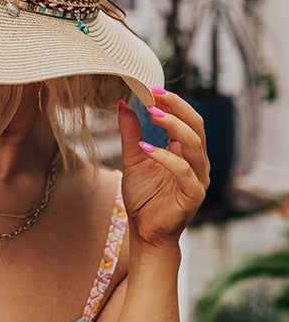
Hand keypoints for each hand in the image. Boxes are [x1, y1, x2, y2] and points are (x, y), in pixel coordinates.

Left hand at [117, 89, 210, 248]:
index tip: (151, 88)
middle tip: (154, 94)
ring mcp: (198, 179)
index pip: (186, 119)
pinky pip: (184, 172)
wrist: (145, 233)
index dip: (172, 102)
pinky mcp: (193, 195)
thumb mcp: (133, 158)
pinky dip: (166, 157)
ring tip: (152, 114)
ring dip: (174, 126)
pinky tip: (147, 148)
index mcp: (185, 152)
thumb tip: (123, 104)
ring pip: (195, 145)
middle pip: (196, 126)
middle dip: (177, 107)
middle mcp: (197, 162)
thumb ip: (131, 133)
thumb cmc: (143, 197)